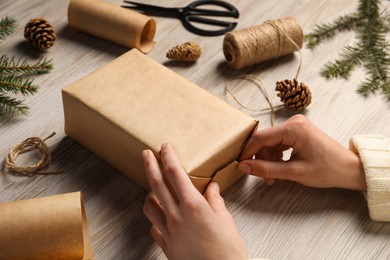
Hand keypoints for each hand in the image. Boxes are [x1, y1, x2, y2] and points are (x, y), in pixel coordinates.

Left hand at [142, 143, 246, 259]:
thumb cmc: (227, 251)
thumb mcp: (225, 220)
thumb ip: (215, 201)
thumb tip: (212, 188)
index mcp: (193, 205)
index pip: (175, 173)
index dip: (168, 157)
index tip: (164, 147)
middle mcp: (176, 215)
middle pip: (157, 184)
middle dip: (150, 165)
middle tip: (145, 154)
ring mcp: (168, 231)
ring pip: (149, 205)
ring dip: (150, 193)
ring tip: (154, 188)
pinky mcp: (165, 244)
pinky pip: (154, 226)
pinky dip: (156, 217)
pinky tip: (162, 216)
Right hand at [238, 115, 365, 190]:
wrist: (349, 169)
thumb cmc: (327, 170)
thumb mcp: (294, 172)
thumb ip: (266, 169)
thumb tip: (242, 167)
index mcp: (293, 128)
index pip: (261, 138)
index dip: (248, 152)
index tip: (240, 165)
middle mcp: (293, 122)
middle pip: (265, 141)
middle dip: (261, 159)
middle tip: (265, 179)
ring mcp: (296, 126)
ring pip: (271, 143)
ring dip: (269, 160)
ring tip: (274, 178)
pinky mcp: (298, 132)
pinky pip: (279, 143)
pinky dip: (276, 156)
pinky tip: (280, 169)